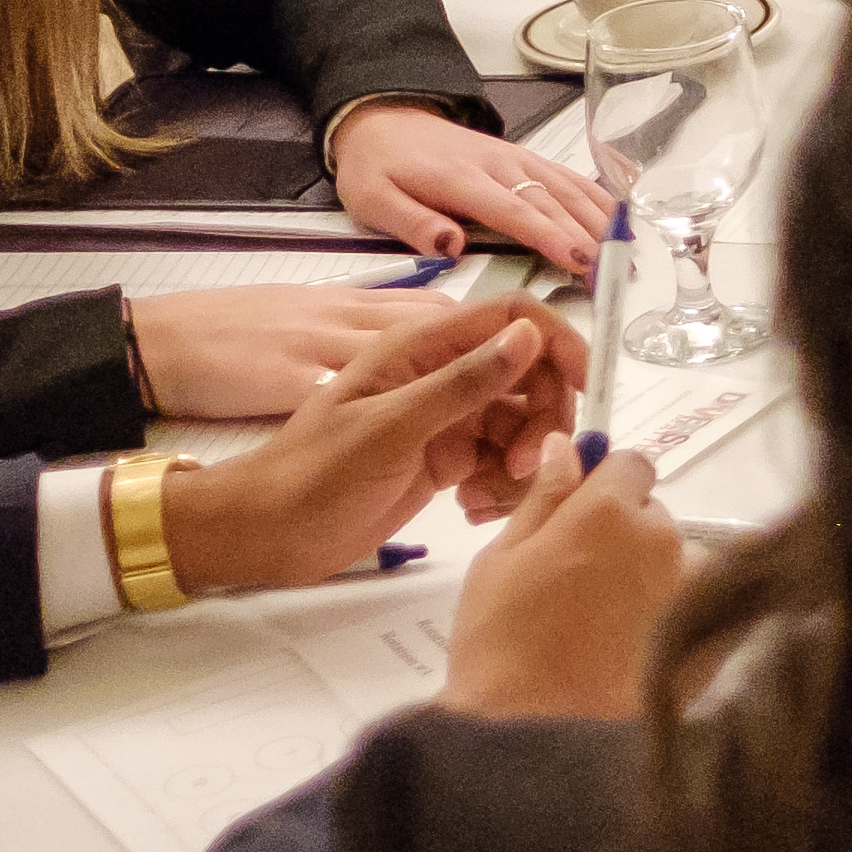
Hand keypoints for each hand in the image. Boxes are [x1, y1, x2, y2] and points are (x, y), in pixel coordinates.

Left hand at [151, 297, 585, 590]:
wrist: (269, 533)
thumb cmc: (315, 475)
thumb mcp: (391, 428)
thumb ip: (463, 382)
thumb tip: (529, 335)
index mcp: (423, 348)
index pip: (513, 318)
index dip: (557, 344)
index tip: (582, 389)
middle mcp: (442, 375)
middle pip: (531, 374)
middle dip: (543, 418)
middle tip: (524, 466)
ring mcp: (447, 418)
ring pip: (522, 423)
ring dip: (524, 461)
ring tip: (488, 497)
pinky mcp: (448, 459)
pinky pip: (502, 462)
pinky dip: (503, 486)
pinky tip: (473, 509)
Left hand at [329, 100, 611, 276]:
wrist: (383, 120)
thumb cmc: (378, 167)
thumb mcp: (373, 200)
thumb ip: (411, 222)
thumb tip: (451, 245)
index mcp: (461, 179)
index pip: (515, 210)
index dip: (551, 236)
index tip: (581, 260)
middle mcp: (498, 165)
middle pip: (553, 203)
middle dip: (589, 239)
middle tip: (616, 275)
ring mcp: (516, 159)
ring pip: (568, 188)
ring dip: (601, 220)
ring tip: (628, 255)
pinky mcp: (524, 159)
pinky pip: (568, 176)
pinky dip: (598, 195)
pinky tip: (621, 215)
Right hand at [439, 432, 688, 721]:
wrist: (534, 737)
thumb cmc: (502, 649)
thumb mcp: (501, 560)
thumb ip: (543, 499)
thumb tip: (565, 448)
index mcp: (609, 511)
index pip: (633, 464)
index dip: (607, 485)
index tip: (585, 511)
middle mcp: (663, 541)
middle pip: (655, 516)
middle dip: (625, 536)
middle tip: (579, 584)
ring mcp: (692, 592)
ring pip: (680, 564)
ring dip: (653, 581)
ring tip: (605, 629)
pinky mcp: (709, 639)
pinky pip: (699, 610)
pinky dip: (675, 621)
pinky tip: (632, 653)